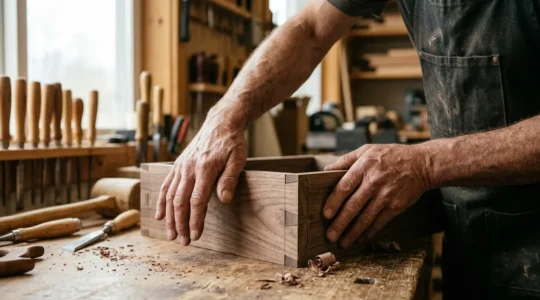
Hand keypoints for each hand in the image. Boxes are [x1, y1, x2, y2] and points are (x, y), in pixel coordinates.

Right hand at [154, 108, 246, 245]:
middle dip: (180, 224)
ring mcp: (180, 166)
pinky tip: (160, 216)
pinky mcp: (177, 165)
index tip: (196, 235)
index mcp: (204, 168)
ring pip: (170, 196)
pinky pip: (165, 185)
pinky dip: (161, 202)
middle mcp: (188, 168)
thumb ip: (229, 179)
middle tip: (183, 241)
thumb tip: (224, 200)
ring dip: (169, 217)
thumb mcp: (238, 159)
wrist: (220, 123)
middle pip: (180, 201)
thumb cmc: (232, 143)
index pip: (197, 200)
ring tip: (171, 235)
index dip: (195, 219)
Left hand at [323, 144, 430, 248]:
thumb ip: (346, 160)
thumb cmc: (391, 156)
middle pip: (353, 206)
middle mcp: (374, 182)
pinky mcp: (396, 206)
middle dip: (340, 223)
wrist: (422, 164)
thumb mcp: (367, 150)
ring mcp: (386, 195)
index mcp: (364, 167)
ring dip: (353, 232)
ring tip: (343, 243)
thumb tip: (326, 171)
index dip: (334, 202)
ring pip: (366, 218)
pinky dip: (369, 232)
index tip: (325, 214)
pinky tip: (360, 239)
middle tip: (330, 236)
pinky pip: (380, 222)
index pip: (344, 186)